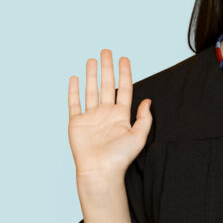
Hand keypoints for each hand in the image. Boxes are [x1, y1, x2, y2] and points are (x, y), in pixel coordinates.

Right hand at [68, 49, 151, 194]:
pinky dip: (73, 91)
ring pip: (91, 90)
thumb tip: (148, 100)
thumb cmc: (120, 158)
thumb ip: (144, 118)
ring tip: (92, 60)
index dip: (125, 73)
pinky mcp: (77, 123)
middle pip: (107, 85)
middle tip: (106, 51)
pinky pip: (74, 103)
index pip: (124, 89)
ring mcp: (91, 117)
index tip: (124, 59)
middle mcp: (106, 113)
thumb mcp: (139, 136)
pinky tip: (75, 78)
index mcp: (121, 115)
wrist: (100, 171)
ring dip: (91, 75)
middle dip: (107, 68)